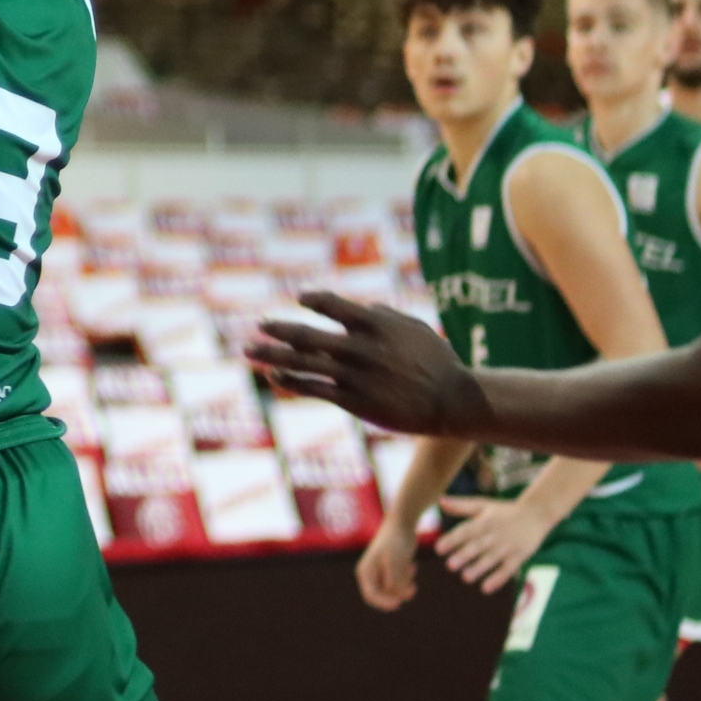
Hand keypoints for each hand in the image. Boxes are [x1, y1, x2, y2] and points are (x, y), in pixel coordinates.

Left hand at [251, 293, 489, 436]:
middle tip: (258, 325)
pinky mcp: (355, 402)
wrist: (452, 401)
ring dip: (272, 356)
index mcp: (375, 324)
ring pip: (304, 364)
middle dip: (278, 329)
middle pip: (308, 336)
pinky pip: (315, 389)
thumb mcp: (413, 327)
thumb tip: (362, 307)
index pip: (333, 304)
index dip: (313, 300)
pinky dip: (291, 382)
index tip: (300, 298)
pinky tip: (273, 377)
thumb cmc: (435, 360)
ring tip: (248, 351)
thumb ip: (383, 315)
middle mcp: (360, 348)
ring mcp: (355, 376)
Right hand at [354, 520, 416, 611]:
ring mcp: (380, 572)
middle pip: (384, 596)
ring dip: (405, 584)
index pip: (371, 597)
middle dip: (399, 594)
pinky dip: (407, 578)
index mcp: (365, 572)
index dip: (384, 603)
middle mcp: (370, 574)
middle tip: (413, 587)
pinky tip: (412, 565)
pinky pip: (399, 583)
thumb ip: (393, 581)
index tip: (399, 603)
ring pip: (393, 591)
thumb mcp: (395, 563)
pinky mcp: (391, 570)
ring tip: (411, 568)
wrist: (402, 524)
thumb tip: (393, 592)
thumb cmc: (396, 542)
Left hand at [435, 494, 550, 592]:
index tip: (438, 548)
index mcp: (485, 521)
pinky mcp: (519, 556)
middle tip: (450, 566)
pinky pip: (508, 569)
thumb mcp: (483, 505)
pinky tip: (486, 588)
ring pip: (491, 559)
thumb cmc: (504, 511)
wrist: (536, 514)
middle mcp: (495, 534)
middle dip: (464, 556)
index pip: (466, 530)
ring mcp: (508, 546)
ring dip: (479, 569)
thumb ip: (461, 505)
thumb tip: (440, 501)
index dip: (452, 539)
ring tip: (465, 577)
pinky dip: (498, 579)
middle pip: (478, 545)